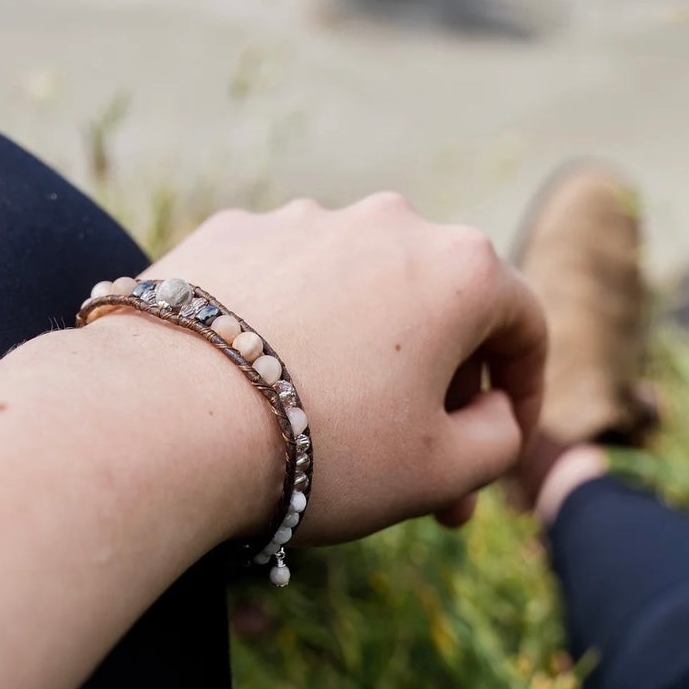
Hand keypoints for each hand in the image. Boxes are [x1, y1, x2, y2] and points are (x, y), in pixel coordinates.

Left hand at [146, 193, 546, 544]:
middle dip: (443, 387)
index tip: (504, 437)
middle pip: (442, 308)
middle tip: (426, 465)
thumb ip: (501, 438)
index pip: (523, 325)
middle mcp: (390, 222)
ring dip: (372, 355)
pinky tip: (271, 385)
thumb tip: (495, 413)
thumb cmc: (325, 448)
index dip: (525, 389)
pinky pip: (293, 283)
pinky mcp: (234, 230)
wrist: (162, 421)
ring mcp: (306, 219)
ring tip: (340, 427)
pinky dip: (300, 329)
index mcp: (460, 269)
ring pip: (366, 294)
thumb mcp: (443, 470)